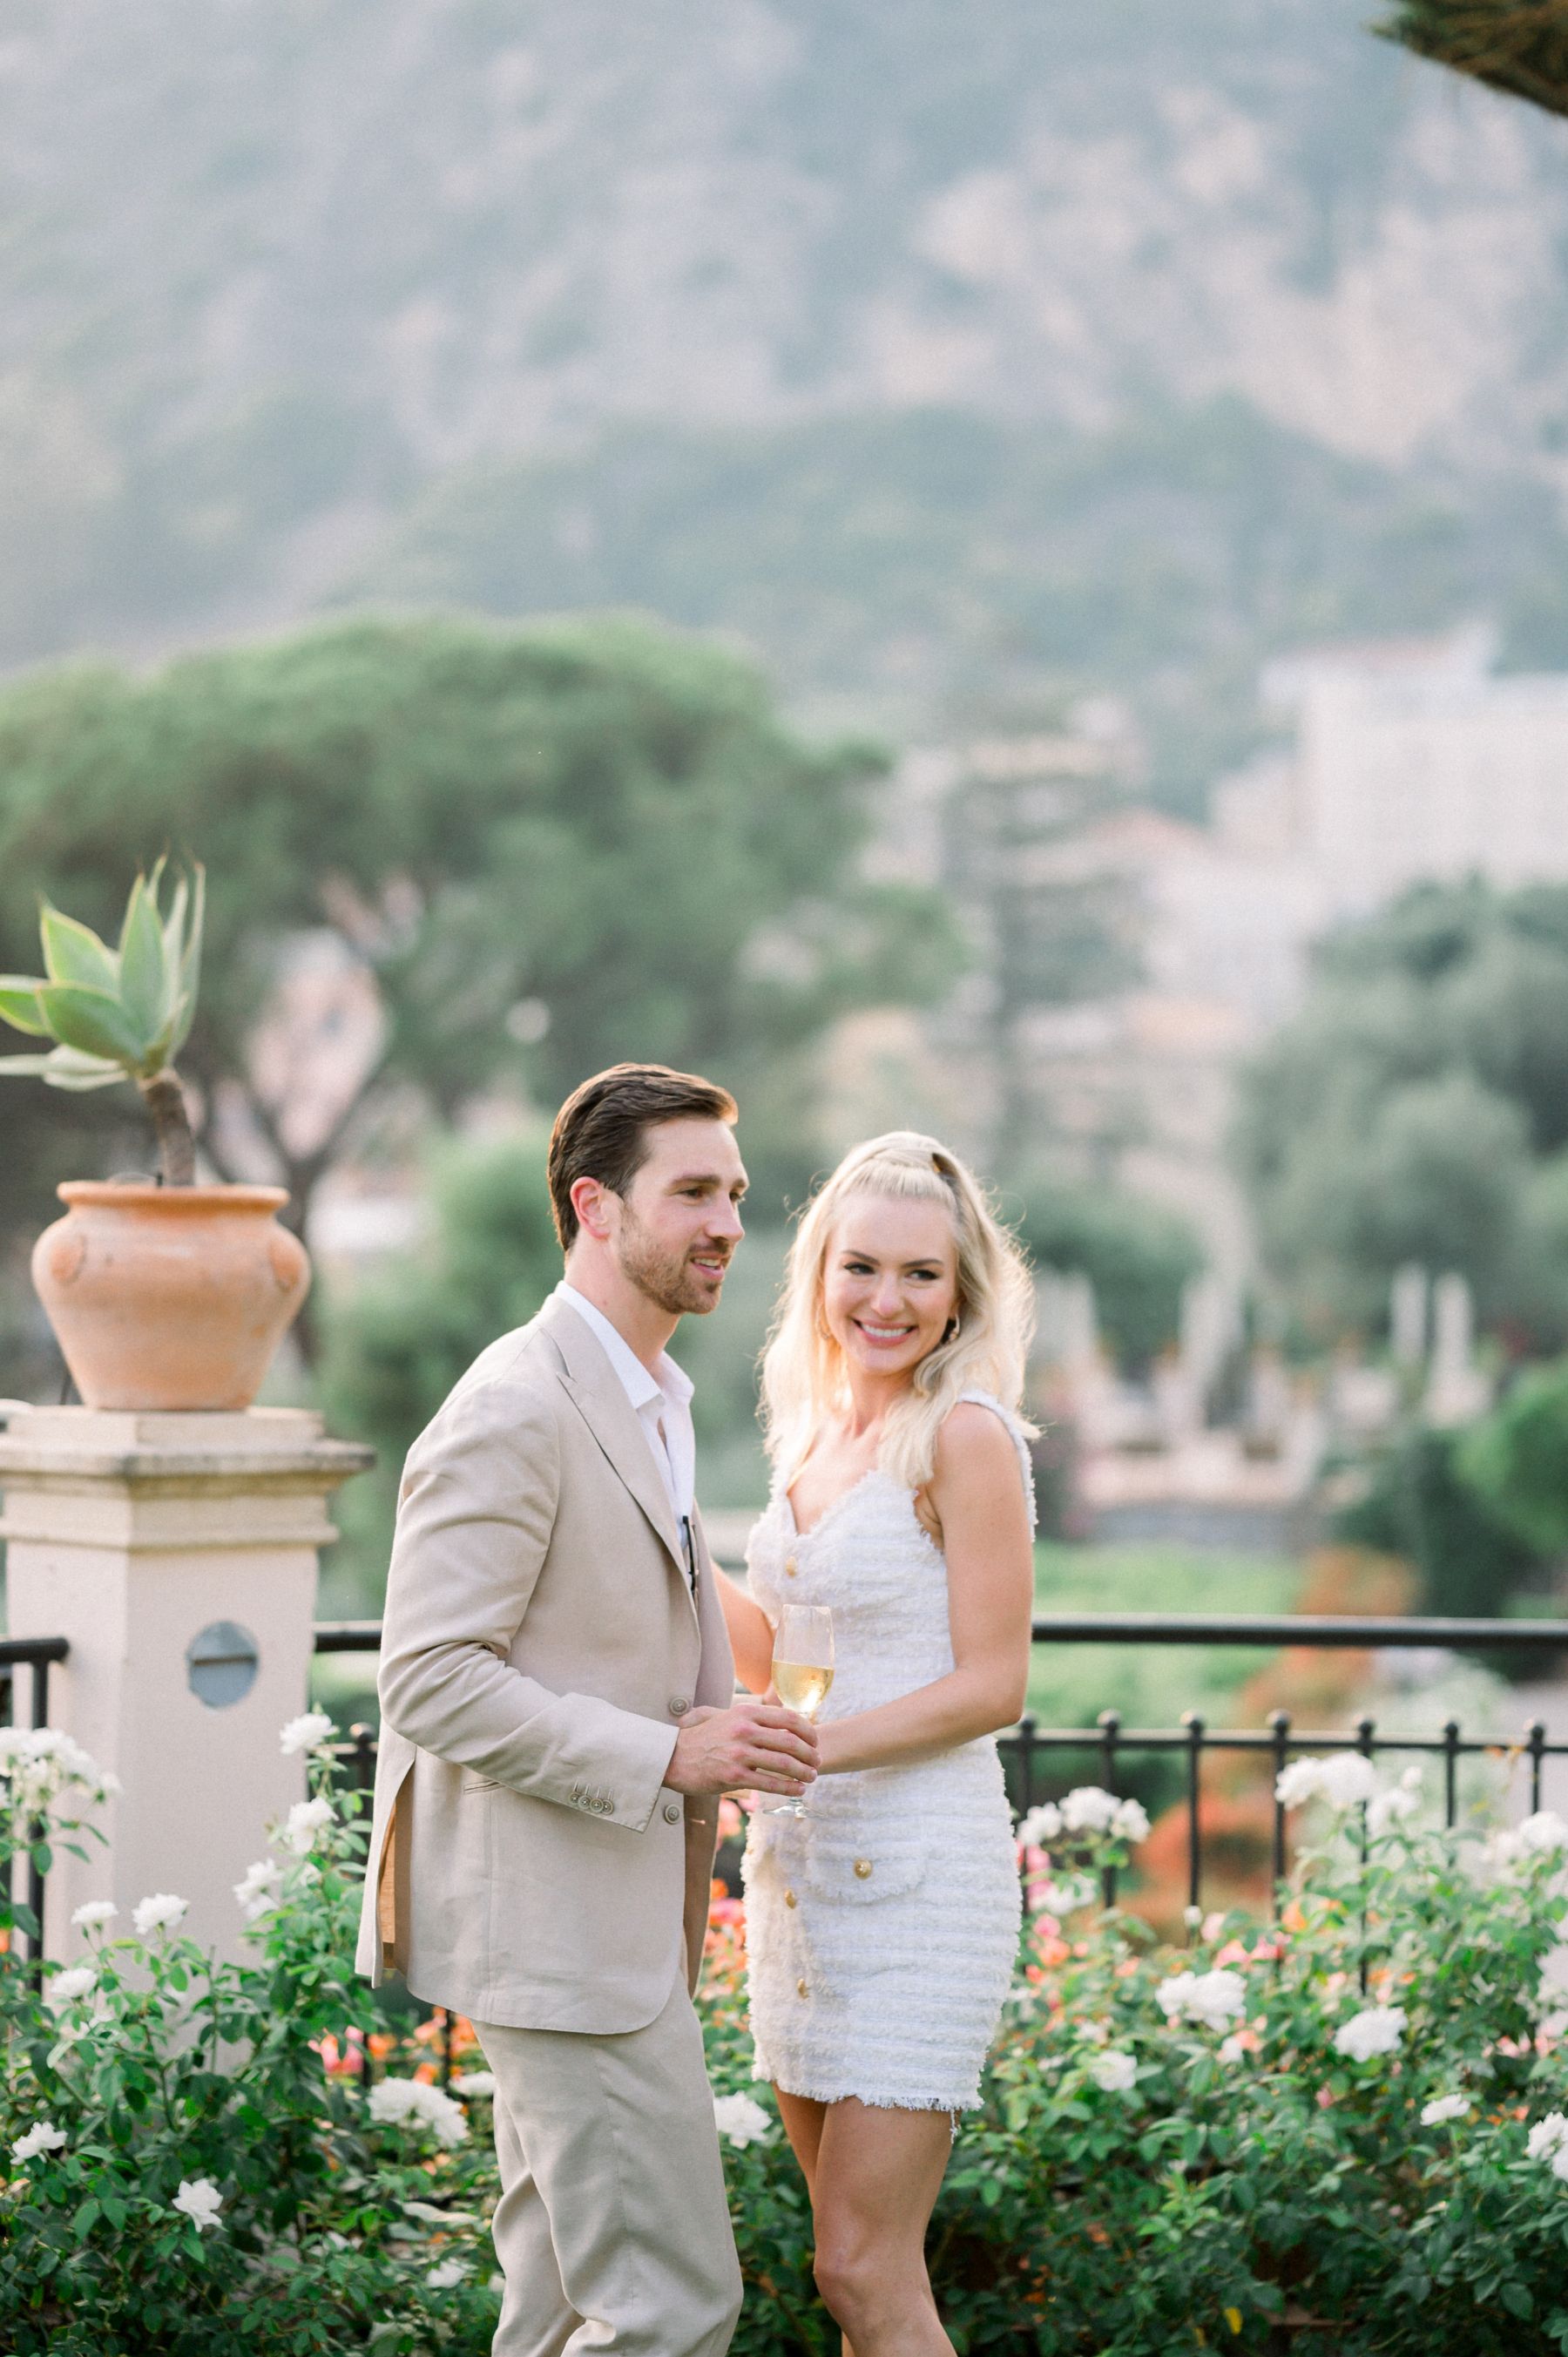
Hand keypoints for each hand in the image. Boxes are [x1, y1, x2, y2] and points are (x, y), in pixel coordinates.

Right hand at [666, 1700, 819, 1796]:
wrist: (671, 1758)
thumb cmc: (700, 1738)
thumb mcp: (723, 1716)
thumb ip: (748, 1715)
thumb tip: (777, 1717)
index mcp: (746, 1713)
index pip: (789, 1718)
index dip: (808, 1731)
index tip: (816, 1741)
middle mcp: (745, 1730)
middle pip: (791, 1742)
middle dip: (811, 1754)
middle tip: (818, 1762)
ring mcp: (740, 1753)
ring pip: (784, 1763)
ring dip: (804, 1772)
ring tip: (812, 1777)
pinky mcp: (734, 1776)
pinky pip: (770, 1783)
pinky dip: (789, 1788)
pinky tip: (798, 1790)